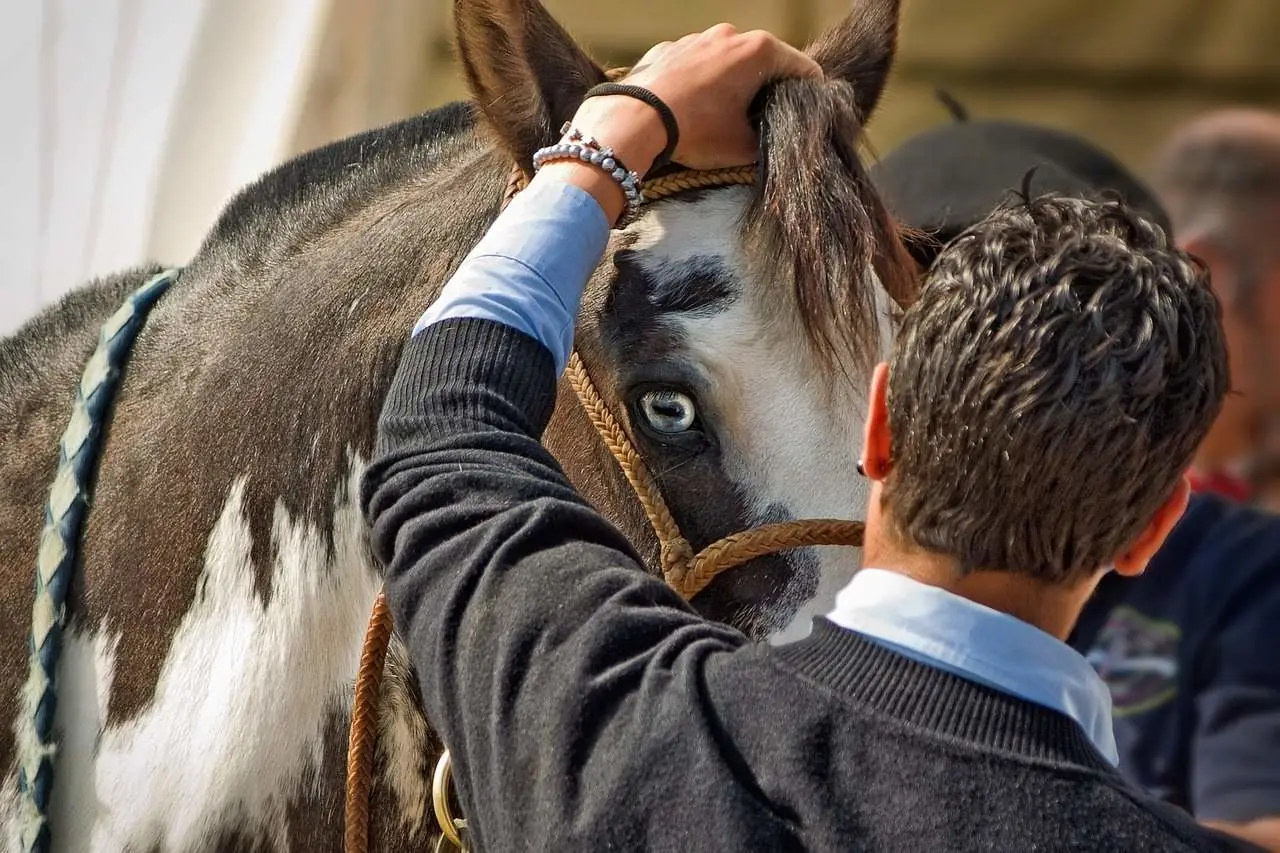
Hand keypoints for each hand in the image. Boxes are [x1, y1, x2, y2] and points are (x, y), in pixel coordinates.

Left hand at [536, 24, 820, 223]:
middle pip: (765, 61)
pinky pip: (696, 64)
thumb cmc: (695, 131)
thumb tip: (772, 140)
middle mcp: (731, 35)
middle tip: (762, 121)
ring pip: (728, 60)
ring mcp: (697, 38)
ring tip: (721, 115)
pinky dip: (700, 81)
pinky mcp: (669, 48)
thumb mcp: (741, 147)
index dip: (810, 95)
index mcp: (759, 51)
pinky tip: (690, 107)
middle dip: (768, 89)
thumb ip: (768, 140)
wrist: (634, 120)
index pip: (803, 69)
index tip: (806, 117)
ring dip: (732, 83)